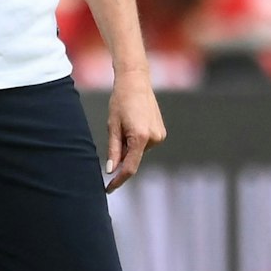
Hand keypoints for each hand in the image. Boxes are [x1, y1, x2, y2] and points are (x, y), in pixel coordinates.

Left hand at [105, 73, 166, 192]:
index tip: (108, 189)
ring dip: (129, 146)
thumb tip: (111, 170)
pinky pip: (145, 144)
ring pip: (139, 151)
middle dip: (122, 154)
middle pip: (134, 158)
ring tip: (125, 124)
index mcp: (140, 137)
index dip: (118, 180)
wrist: (136, 82)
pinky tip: (133, 123)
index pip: (129, 167)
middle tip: (116, 132)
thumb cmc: (120, 102)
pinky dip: (136, 141)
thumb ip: (113, 150)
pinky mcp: (161, 132)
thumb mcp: (112, 126)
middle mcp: (154, 139)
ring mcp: (160, 136)